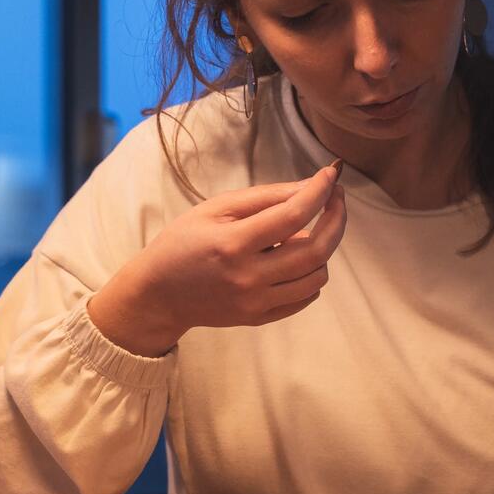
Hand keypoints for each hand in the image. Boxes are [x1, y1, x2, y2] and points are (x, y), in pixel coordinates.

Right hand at [87, 162, 346, 355]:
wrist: (158, 294)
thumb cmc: (182, 243)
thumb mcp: (215, 209)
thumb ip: (264, 197)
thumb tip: (309, 187)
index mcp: (233, 244)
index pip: (293, 216)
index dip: (319, 193)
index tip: (330, 176)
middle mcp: (248, 277)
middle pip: (315, 250)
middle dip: (336, 219)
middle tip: (336, 199)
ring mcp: (256, 302)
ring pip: (317, 277)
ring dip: (324, 249)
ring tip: (307, 231)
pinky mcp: (259, 317)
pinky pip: (305, 298)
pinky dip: (312, 275)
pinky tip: (298, 258)